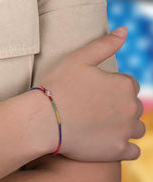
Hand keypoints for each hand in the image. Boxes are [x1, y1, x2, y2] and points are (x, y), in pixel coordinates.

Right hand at [39, 28, 145, 161]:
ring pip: (136, 128)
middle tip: (91, 106)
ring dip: (124, 126)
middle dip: (118, 105)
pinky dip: (123, 146)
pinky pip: (133, 150)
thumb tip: (125, 30)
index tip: (92, 89)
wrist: (44, 119)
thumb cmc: (58, 85)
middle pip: (133, 106)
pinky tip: (105, 139)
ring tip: (98, 123)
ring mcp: (126, 131)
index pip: (128, 84)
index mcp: (124, 84)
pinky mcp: (119, 151)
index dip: (110, 85)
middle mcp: (131, 108)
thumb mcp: (78, 58)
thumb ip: (105, 44)